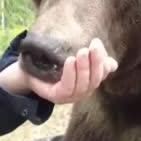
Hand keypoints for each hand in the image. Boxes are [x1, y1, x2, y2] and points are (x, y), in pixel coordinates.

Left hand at [0, 38, 117, 103]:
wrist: (28, 71)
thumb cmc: (53, 64)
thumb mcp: (74, 59)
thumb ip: (91, 60)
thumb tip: (112, 64)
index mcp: (89, 81)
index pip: (102, 73)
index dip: (103, 59)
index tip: (97, 43)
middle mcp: (82, 91)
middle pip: (95, 79)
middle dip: (96, 62)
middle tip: (93, 45)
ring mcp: (70, 96)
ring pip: (83, 85)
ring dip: (84, 68)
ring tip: (82, 52)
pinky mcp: (58, 96)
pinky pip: (68, 87)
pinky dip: (71, 74)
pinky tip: (70, 61)